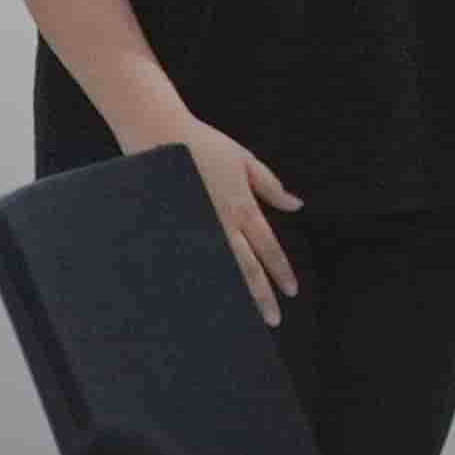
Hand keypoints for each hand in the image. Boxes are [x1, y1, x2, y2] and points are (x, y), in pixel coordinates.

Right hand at [157, 118, 302, 327]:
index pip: (267, 249)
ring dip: (235, 294)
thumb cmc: (205, 145)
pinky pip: (194, 258)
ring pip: (221, 269)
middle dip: (261, 295)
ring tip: (245, 317)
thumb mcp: (246, 161)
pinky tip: (207, 296)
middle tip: (273, 319)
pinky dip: (204, 278)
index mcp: (242, 207)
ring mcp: (197, 226)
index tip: (291, 292)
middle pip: (247, 268)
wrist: (159, 134)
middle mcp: (221, 222)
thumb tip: (295, 205)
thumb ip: (271, 187)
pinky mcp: (175, 226)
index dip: (281, 272)